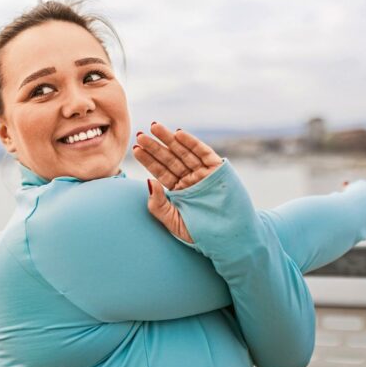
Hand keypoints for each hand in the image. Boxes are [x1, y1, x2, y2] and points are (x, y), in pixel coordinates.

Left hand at [132, 122, 223, 242]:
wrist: (230, 239)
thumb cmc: (201, 234)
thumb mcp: (173, 221)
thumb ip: (159, 205)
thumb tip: (148, 182)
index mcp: (179, 190)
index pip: (160, 171)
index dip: (149, 160)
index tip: (136, 148)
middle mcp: (190, 179)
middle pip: (170, 159)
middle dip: (156, 146)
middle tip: (140, 134)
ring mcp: (204, 173)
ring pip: (184, 153)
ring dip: (170, 140)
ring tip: (154, 127)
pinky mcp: (218, 170)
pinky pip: (203, 153)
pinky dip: (192, 143)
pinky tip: (178, 134)